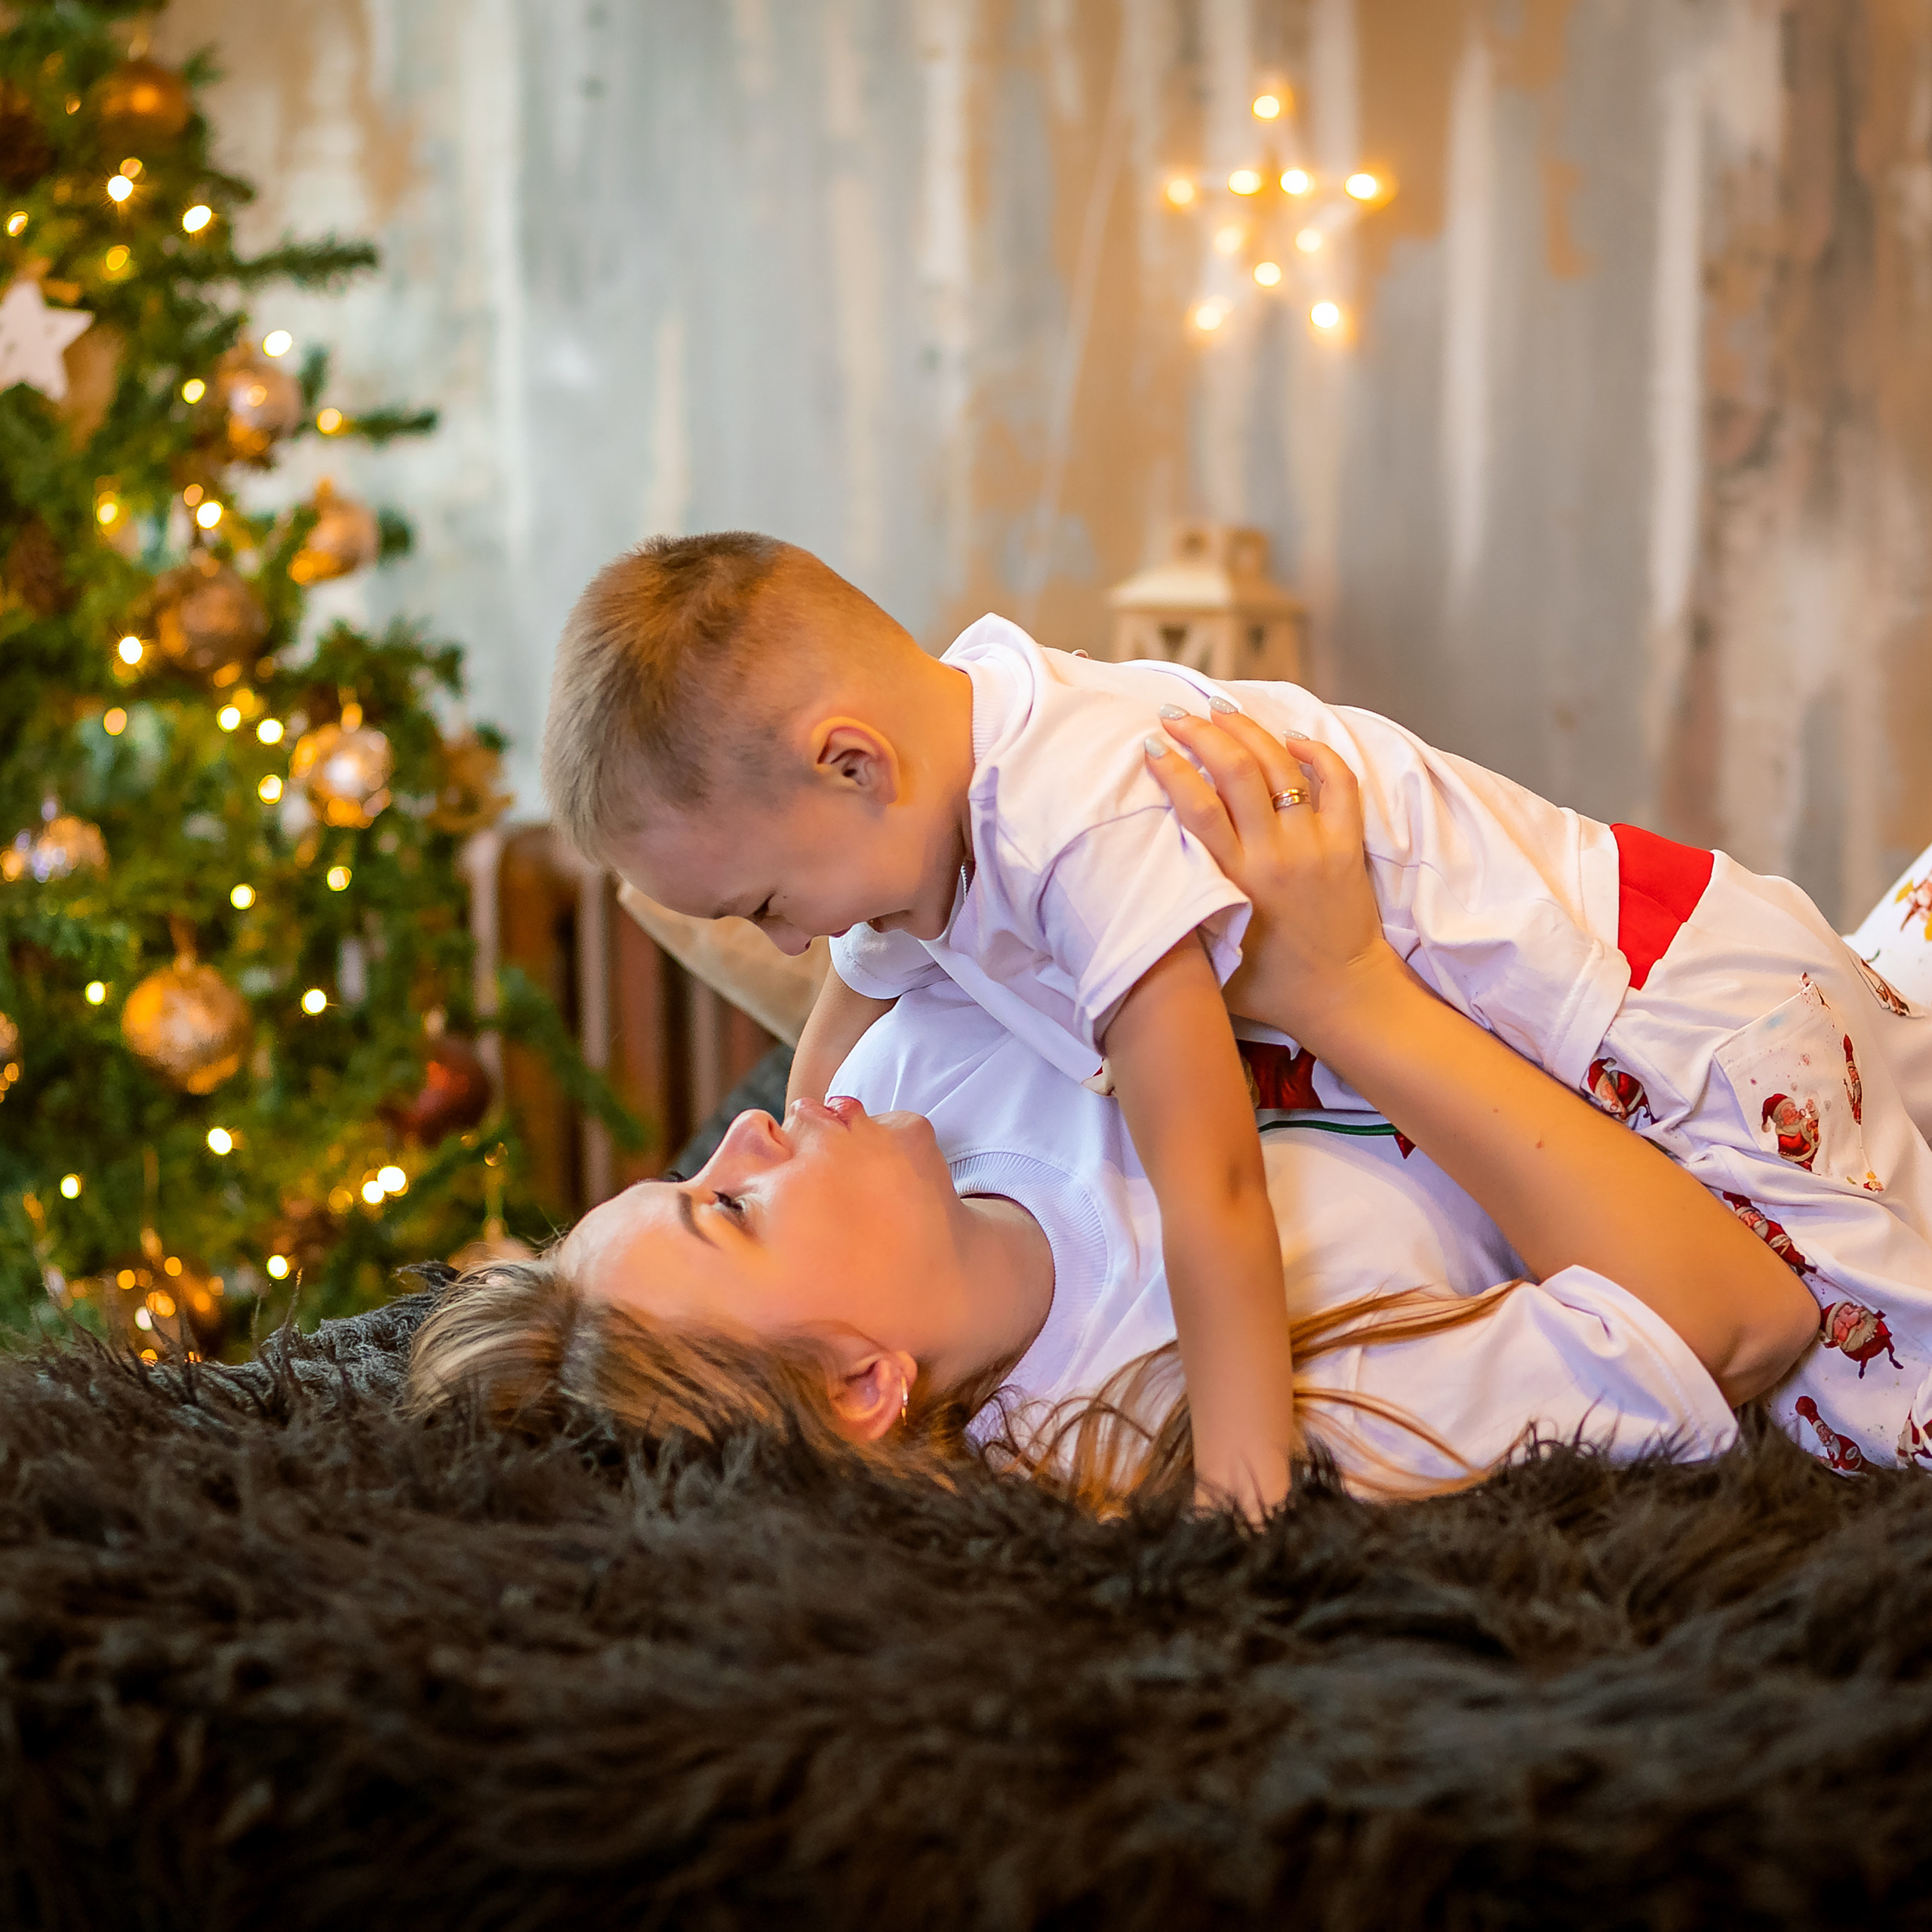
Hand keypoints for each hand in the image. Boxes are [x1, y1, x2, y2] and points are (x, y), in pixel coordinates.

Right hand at [1144, 708, 1401, 1051]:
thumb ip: (1183, 910)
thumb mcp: (1209, 952)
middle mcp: (1273, 854)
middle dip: (1200, 732)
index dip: (1170, 767)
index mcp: (1233, 880)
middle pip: (1234, 770)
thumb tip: (1146, 874)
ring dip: (1247, 729)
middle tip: (1175, 715)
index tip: (1151, 746)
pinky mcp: (1346, 845)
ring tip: (1220, 708)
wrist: (1340, 997)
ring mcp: (1313, 845)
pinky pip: (1337, 783)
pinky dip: (1316, 753)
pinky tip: (1290, 738)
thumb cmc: (1268, 984)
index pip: (1196, 805)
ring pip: (1280, 765)